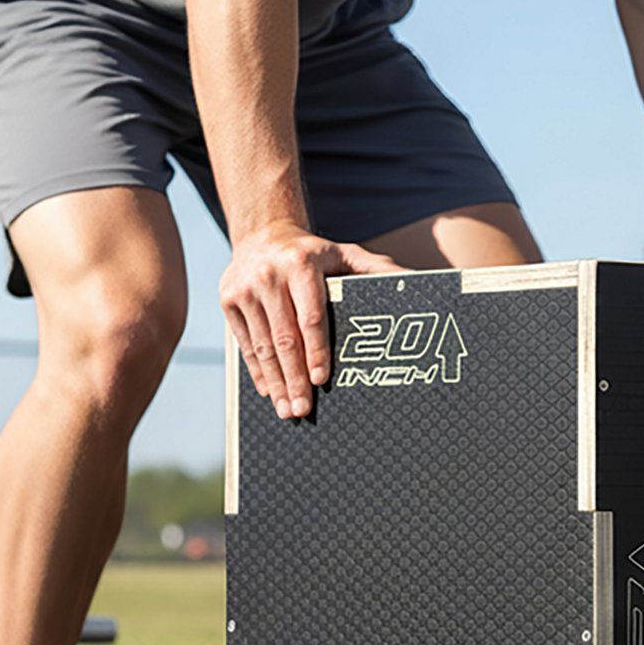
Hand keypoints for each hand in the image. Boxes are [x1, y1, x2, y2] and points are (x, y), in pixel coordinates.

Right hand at [221, 221, 403, 417]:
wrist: (263, 234)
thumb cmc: (314, 254)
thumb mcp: (346, 254)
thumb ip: (378, 270)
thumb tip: (415, 282)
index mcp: (301, 264)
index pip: (310, 316)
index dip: (316, 350)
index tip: (321, 379)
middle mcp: (270, 275)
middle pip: (284, 338)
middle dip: (294, 378)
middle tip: (303, 409)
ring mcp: (245, 288)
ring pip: (262, 345)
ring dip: (275, 382)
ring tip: (287, 410)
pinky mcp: (228, 300)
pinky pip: (245, 343)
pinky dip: (257, 370)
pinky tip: (269, 392)